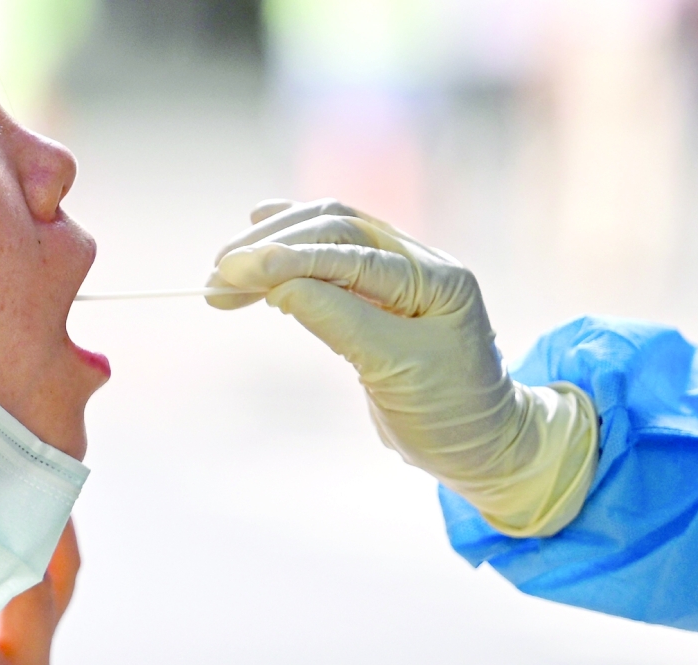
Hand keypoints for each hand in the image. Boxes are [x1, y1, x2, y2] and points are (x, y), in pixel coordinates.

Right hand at [208, 199, 598, 536]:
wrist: (479, 443)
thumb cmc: (448, 414)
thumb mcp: (396, 372)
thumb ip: (340, 321)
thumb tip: (278, 285)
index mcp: (436, 279)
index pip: (353, 253)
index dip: (291, 258)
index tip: (236, 270)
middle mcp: (418, 264)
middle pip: (336, 229)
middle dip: (273, 247)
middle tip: (218, 274)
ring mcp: (397, 274)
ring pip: (327, 236)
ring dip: (272, 247)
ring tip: (222, 272)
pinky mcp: (376, 291)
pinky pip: (328, 256)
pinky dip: (289, 251)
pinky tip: (258, 243)